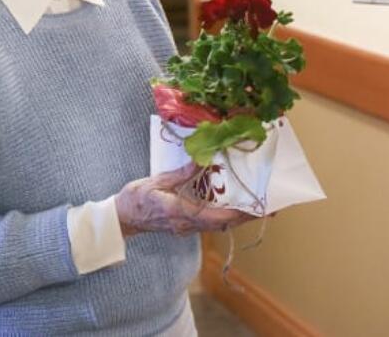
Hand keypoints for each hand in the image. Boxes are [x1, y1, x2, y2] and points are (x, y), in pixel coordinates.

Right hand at [115, 162, 253, 236]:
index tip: (253, 208)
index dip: (235, 213)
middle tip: (267, 207)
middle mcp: (186, 224)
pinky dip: (225, 214)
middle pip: (222, 223)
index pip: (213, 216)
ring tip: (257, 205)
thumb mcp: (157, 181)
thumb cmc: (135, 199)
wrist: (121, 218)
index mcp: (179, 212)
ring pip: (218, 225)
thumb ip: (181, 174)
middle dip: (245, 216)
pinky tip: (234, 205)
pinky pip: (210, 222)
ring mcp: (186, 227)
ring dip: (238, 217)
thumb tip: (201, 160)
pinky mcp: (185, 225)